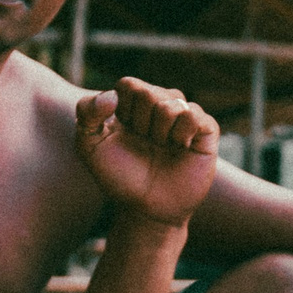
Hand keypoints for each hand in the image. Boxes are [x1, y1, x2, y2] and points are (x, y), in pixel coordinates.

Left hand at [75, 77, 218, 224]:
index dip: (122, 110)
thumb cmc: (120, 177)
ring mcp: (184, 116)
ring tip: (162, 147)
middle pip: (148, 92)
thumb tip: (112, 96)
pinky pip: (194, 115)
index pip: (128, 84)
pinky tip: (180, 147)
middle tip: (144, 142)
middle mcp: (160, 105)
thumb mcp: (89, 147)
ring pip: (172, 101)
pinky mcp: (206, 130)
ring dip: (160, 131)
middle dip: (140, 123)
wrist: (148, 209)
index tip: (123, 132)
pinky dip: (182, 133)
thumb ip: (86, 113)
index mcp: (134, 104)